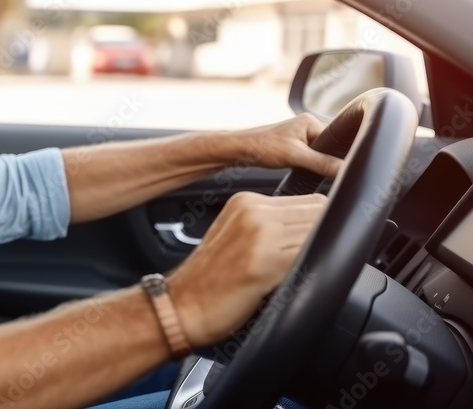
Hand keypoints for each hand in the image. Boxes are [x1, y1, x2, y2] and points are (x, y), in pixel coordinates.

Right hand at [166, 191, 326, 345]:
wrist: (181, 307)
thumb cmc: (209, 282)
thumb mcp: (235, 236)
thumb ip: (269, 224)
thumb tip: (314, 226)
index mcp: (245, 201)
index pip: (309, 199)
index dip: (322, 222)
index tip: (321, 242)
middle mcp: (252, 211)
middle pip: (318, 211)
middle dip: (325, 236)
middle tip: (312, 261)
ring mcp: (259, 234)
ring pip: (318, 232)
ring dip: (320, 253)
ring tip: (301, 273)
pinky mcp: (265, 262)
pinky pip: (310, 257)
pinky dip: (314, 269)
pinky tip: (299, 282)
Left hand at [232, 113, 341, 177]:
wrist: (237, 150)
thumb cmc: (261, 147)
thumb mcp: (296, 156)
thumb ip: (322, 163)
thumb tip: (346, 170)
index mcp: (311, 122)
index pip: (339, 137)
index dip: (344, 153)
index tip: (347, 166)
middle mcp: (307, 126)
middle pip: (331, 146)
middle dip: (331, 159)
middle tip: (329, 171)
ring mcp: (300, 136)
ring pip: (321, 153)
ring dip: (319, 163)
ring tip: (312, 169)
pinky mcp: (294, 147)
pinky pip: (311, 156)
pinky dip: (311, 165)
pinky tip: (307, 171)